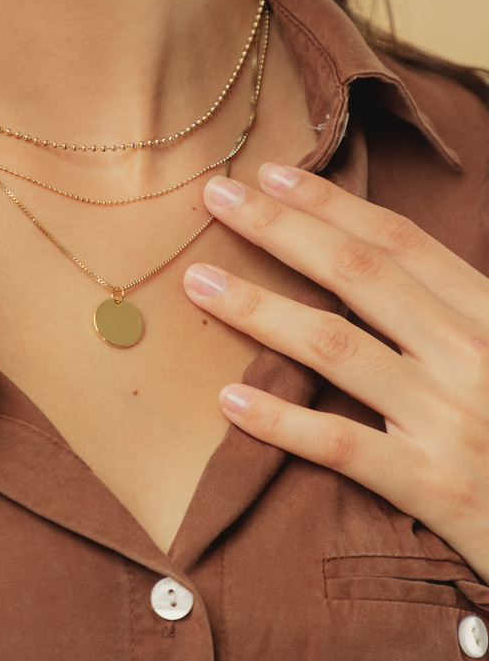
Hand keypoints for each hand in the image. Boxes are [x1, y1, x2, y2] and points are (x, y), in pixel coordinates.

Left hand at [182, 165, 488, 582]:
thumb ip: (454, 312)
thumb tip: (378, 263)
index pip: (398, 241)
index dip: (331, 203)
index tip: (271, 173)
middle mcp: (472, 355)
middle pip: (358, 274)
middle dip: (280, 228)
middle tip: (216, 197)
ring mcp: (452, 420)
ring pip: (337, 347)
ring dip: (259, 308)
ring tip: (198, 282)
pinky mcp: (436, 487)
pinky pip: (344, 446)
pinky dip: (283, 421)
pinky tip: (229, 400)